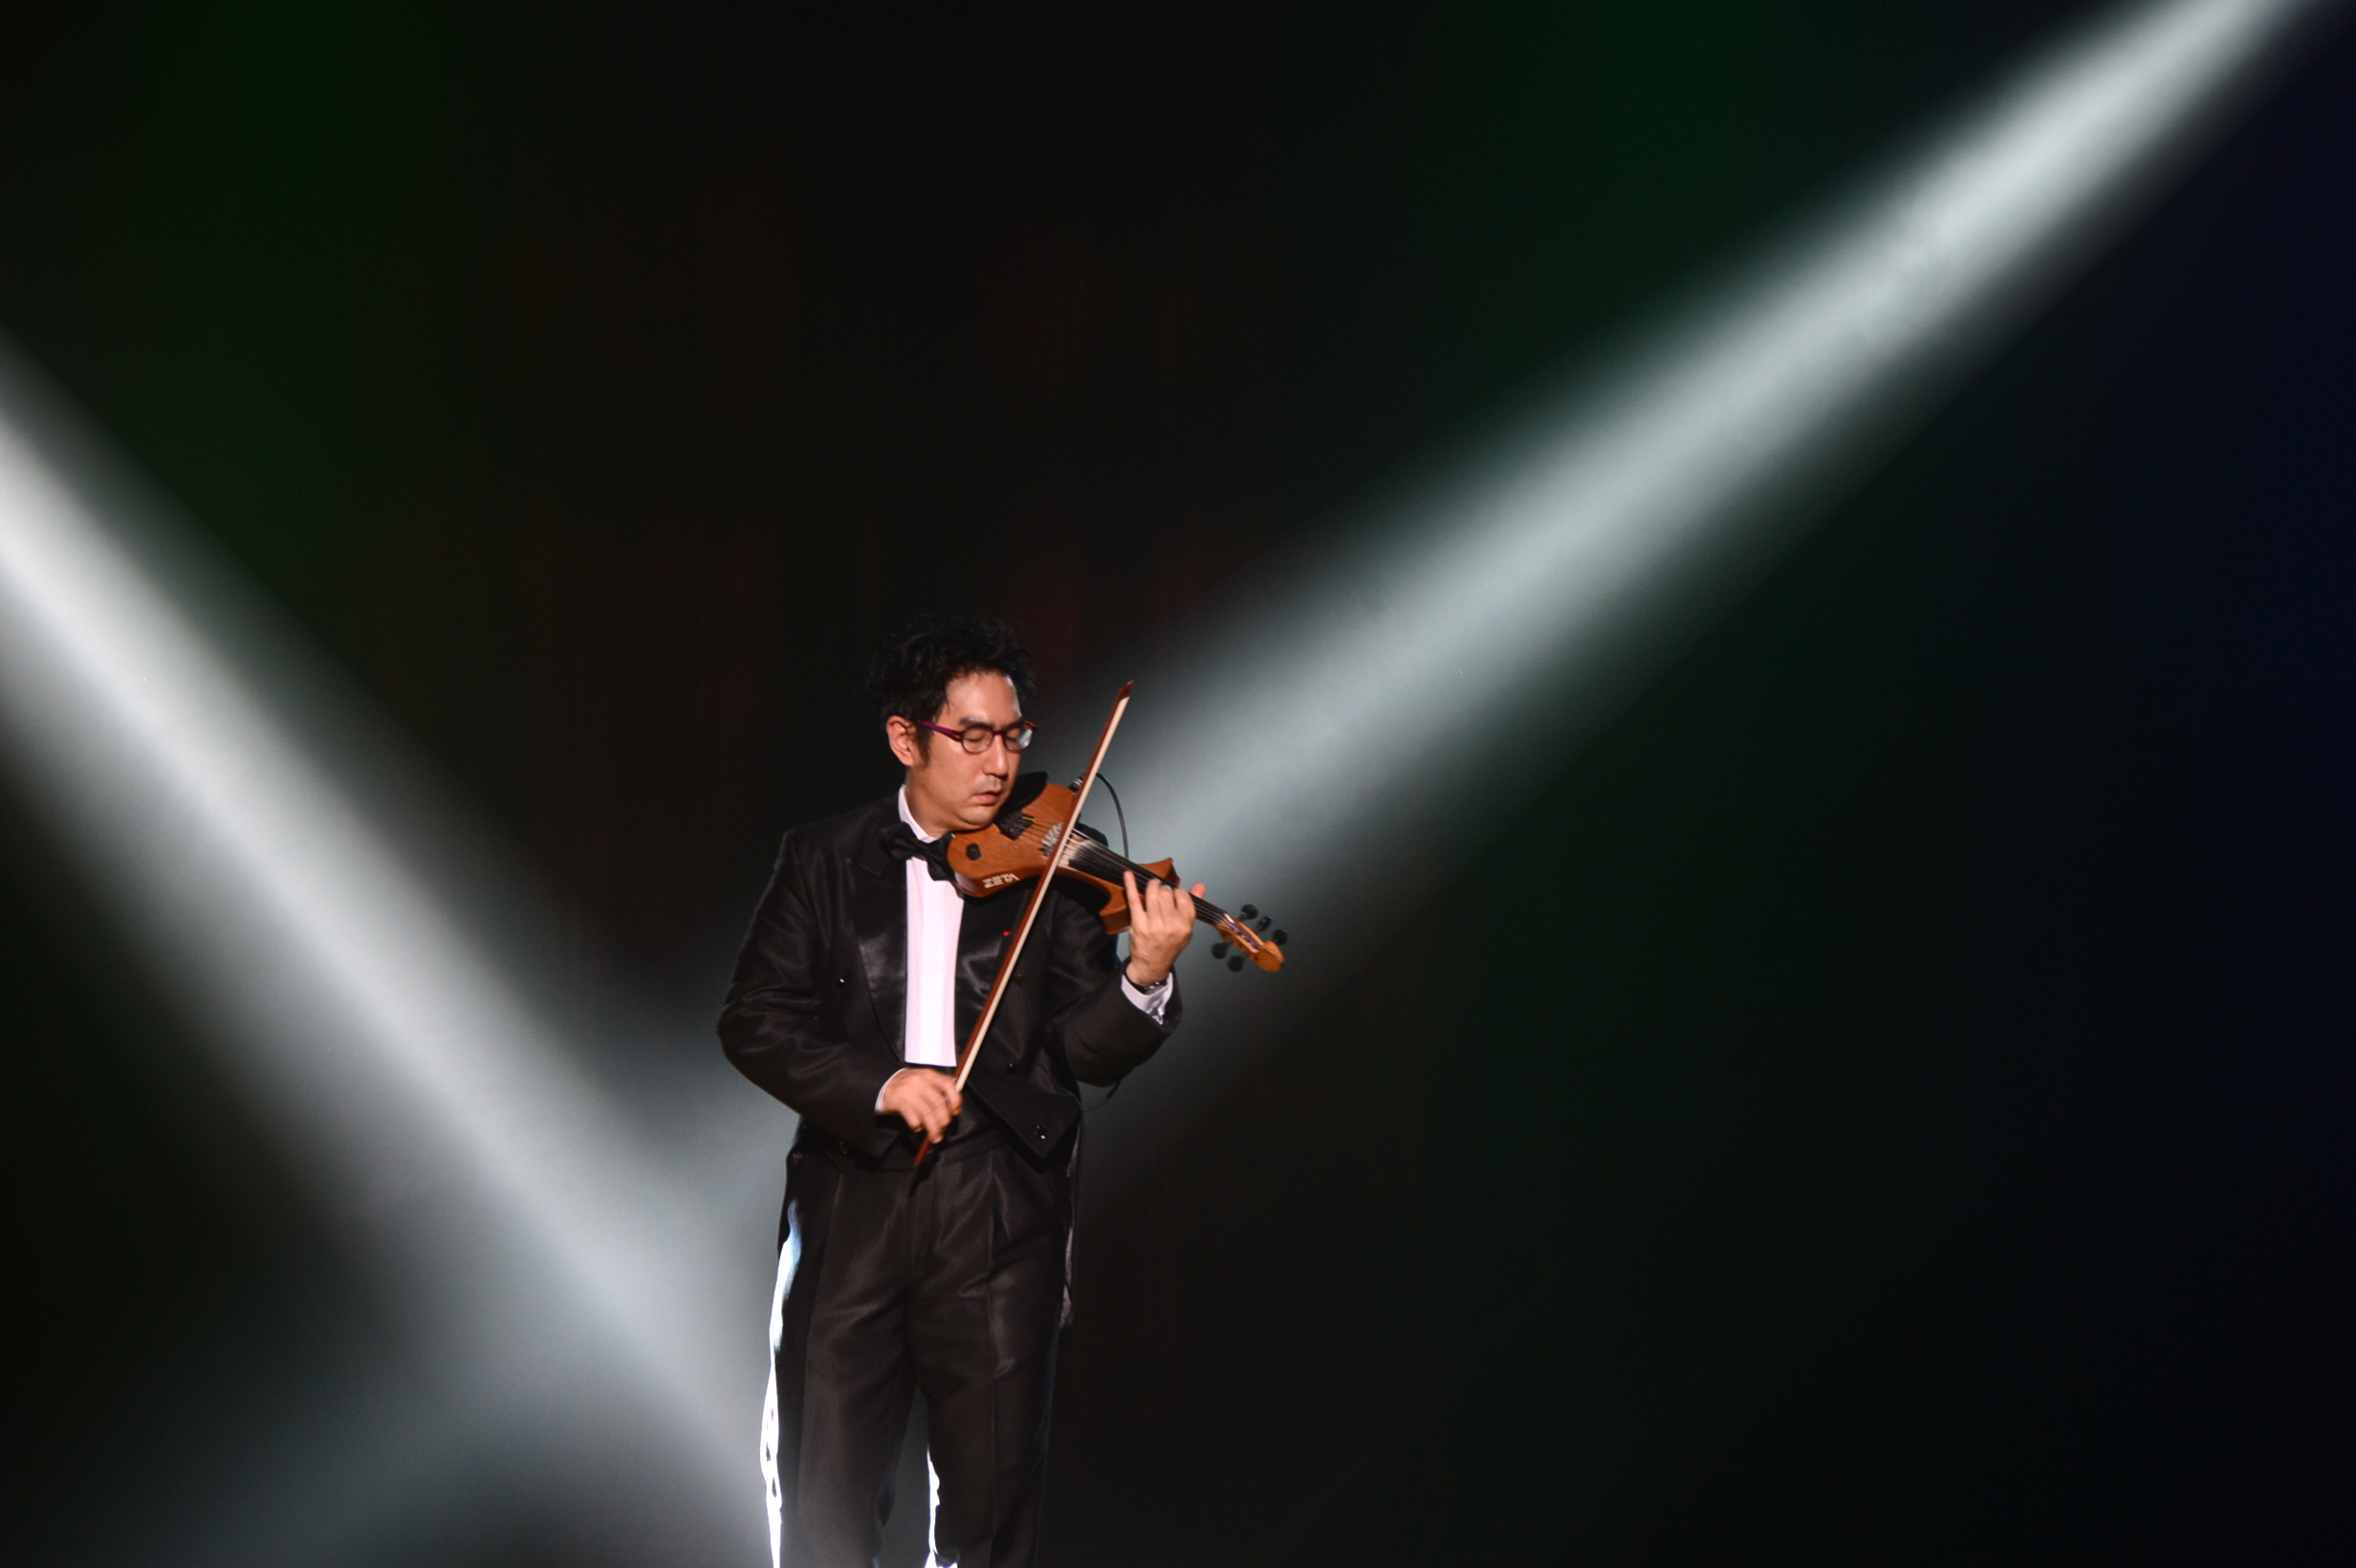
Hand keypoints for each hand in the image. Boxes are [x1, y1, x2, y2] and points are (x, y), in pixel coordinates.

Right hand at [880, 1068, 961, 1142]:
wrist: (884, 1083)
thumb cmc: (909, 1086)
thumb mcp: (924, 1080)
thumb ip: (938, 1090)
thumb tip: (953, 1110)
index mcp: (929, 1074)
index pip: (948, 1085)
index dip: (955, 1100)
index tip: (955, 1112)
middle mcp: (920, 1080)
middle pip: (938, 1103)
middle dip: (944, 1120)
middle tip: (944, 1128)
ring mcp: (908, 1090)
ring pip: (927, 1113)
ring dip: (933, 1128)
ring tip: (935, 1136)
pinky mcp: (898, 1101)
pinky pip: (913, 1118)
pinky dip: (917, 1126)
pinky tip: (918, 1127)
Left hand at [1123, 873, 1201, 987]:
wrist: (1153, 964)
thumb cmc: (1171, 944)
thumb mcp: (1187, 928)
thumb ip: (1193, 905)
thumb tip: (1200, 885)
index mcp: (1185, 924)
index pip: (1183, 896)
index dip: (1177, 892)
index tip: (1174, 895)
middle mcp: (1170, 924)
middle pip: (1167, 893)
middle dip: (1164, 889)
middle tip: (1161, 893)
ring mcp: (1153, 924)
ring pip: (1153, 893)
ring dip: (1152, 885)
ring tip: (1152, 886)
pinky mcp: (1137, 924)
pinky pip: (1134, 900)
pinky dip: (1130, 885)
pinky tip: (1128, 875)